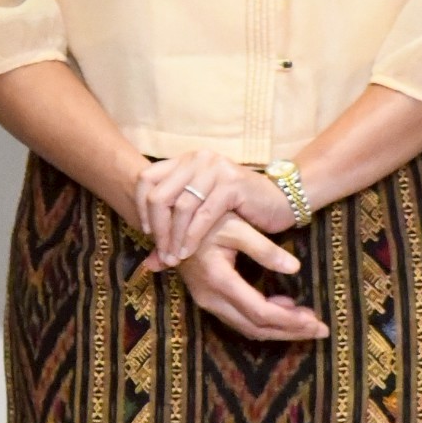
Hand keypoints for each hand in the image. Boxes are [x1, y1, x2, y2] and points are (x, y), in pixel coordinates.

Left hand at [134, 149, 295, 267]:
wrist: (281, 200)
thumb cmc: (238, 208)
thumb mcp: (202, 210)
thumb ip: (175, 227)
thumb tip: (148, 262)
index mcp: (185, 160)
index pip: (146, 179)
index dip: (140, 206)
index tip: (146, 232)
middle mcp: (197, 160)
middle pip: (159, 194)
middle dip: (157, 228)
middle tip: (161, 252)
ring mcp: (214, 169)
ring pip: (180, 206)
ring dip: (174, 237)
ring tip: (173, 257)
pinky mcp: (231, 184)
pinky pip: (204, 214)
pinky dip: (192, 236)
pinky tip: (188, 252)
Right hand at [169, 215, 327, 340]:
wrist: (168, 221)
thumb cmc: (202, 219)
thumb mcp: (234, 226)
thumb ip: (264, 248)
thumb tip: (295, 267)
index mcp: (218, 280)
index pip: (260, 312)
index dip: (290, 321)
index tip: (317, 321)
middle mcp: (210, 298)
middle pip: (256, 327)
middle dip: (291, 331)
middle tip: (321, 328)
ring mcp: (206, 301)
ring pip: (248, 327)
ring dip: (280, 327)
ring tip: (308, 320)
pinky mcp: (207, 298)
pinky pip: (239, 319)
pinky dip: (264, 320)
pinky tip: (284, 307)